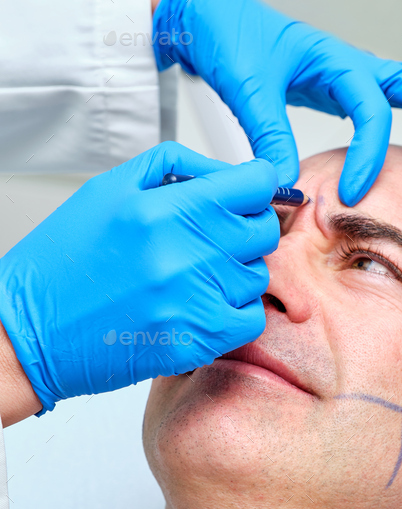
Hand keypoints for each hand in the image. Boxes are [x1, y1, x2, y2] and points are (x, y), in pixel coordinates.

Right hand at [0, 143, 278, 414]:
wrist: (32, 331)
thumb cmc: (65, 261)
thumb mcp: (110, 188)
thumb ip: (177, 167)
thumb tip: (230, 171)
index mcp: (164, 209)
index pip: (257, 184)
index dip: (257, 186)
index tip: (248, 194)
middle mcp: (184, 253)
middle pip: (263, 231)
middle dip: (245, 229)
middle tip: (212, 239)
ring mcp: (193, 301)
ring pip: (257, 276)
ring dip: (234, 274)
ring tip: (193, 277)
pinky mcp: (195, 341)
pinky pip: (250, 321)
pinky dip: (234, 313)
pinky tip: (202, 306)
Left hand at [152, 0, 401, 205]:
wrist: (214, 20)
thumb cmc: (231, 41)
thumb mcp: (246, 87)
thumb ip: (267, 134)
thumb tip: (286, 185)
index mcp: (335, 60)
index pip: (372, 110)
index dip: (369, 155)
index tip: (354, 196)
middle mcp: (356, 65)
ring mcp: (357, 76)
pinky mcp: (349, 90)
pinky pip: (400, 103)